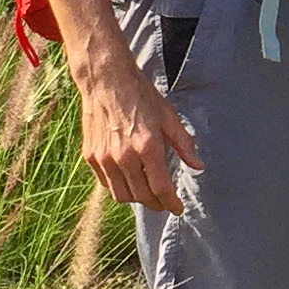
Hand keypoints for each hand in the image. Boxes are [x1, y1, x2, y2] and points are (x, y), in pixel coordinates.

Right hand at [78, 54, 199, 208]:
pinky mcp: (90, 156)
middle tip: (165, 202)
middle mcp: (124, 156)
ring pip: (122, 195)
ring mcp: (104, 158)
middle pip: (142, 196)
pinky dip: (119, 187)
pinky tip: (129, 180)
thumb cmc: (139, 95)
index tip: (177, 208)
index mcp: (147, 146)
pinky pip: (106, 184)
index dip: (171, 203)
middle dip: (156, 204)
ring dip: (137, 199)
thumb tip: (198, 166)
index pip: (161, 188)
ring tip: (148, 193)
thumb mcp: (168, 116)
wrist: (105, 80)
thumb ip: (183, 144)